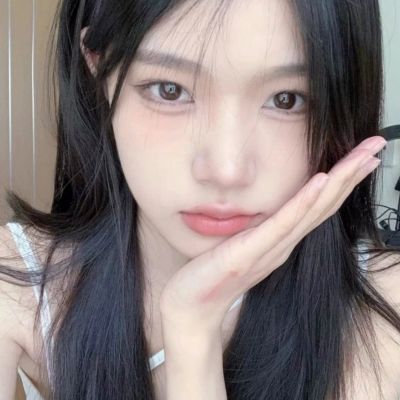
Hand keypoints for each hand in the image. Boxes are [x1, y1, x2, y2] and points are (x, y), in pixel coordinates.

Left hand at [159, 136, 385, 332]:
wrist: (193, 306)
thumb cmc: (214, 273)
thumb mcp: (241, 243)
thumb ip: (258, 227)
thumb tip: (265, 205)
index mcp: (282, 239)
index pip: (319, 205)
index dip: (343, 180)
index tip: (362, 156)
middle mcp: (284, 243)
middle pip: (326, 203)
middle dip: (352, 173)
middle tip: (376, 146)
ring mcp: (271, 248)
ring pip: (313, 210)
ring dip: (340, 181)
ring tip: (363, 157)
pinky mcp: (252, 252)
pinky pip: (283, 223)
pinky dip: (304, 202)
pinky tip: (321, 181)